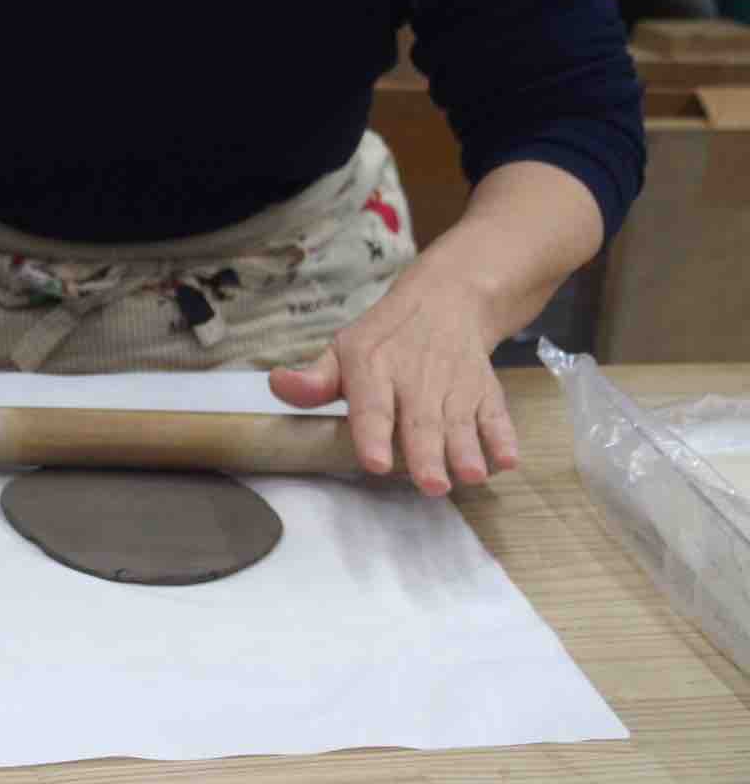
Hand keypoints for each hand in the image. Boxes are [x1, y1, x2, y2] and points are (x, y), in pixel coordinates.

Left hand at [269, 262, 518, 495]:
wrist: (446, 297)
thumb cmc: (383, 337)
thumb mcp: (342, 348)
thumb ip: (314, 379)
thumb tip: (278, 384)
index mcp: (373, 367)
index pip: (372, 405)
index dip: (374, 434)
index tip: (376, 462)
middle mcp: (415, 377)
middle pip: (421, 421)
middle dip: (427, 454)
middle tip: (431, 486)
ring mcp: (453, 384)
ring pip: (460, 421)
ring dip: (467, 449)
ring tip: (469, 475)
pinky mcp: (484, 388)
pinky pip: (496, 413)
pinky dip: (503, 435)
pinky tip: (507, 459)